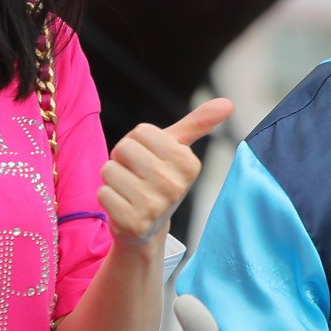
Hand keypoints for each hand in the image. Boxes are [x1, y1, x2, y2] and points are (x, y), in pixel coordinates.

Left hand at [99, 98, 233, 243]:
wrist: (146, 227)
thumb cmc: (158, 179)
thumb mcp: (177, 150)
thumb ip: (197, 124)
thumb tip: (227, 103)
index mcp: (189, 163)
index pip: (141, 131)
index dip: (138, 142)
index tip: (147, 159)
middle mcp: (176, 185)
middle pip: (124, 148)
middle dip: (123, 159)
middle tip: (135, 176)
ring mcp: (155, 206)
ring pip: (110, 169)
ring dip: (113, 178)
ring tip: (128, 190)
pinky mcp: (133, 223)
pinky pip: (102, 192)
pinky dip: (107, 197)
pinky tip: (122, 206)